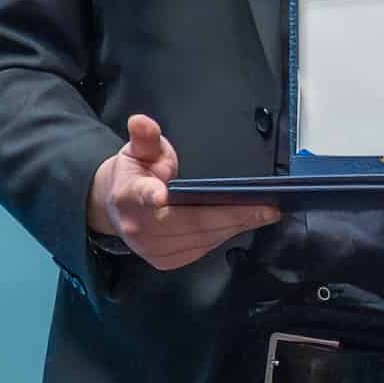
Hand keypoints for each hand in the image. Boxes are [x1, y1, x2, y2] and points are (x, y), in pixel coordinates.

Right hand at [89, 113, 278, 271]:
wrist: (117, 208)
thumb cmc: (135, 176)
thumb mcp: (138, 150)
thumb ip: (145, 137)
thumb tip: (141, 121)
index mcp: (128, 195)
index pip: (140, 195)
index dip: (151, 196)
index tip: (162, 195)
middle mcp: (138, 226)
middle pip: (188, 222)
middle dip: (230, 215)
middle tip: (265, 208)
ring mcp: (153, 248)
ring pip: (201, 238)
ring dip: (235, 226)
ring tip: (264, 214)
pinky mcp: (166, 261)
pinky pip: (202, 249)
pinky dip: (225, 235)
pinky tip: (244, 223)